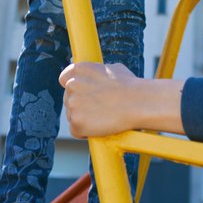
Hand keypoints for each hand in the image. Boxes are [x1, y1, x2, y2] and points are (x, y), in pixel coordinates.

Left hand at [60, 63, 186, 136]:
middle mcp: (72, 85)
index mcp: (79, 69)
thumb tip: (93, 77)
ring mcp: (73, 104)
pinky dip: (85, 132)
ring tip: (103, 118)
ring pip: (72, 116)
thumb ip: (96, 73)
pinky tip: (99, 128)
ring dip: (83, 119)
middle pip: (68, 99)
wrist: (138, 103)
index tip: (83, 95)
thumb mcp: (112, 69)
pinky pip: (75, 131)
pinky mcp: (76, 122)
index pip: (64, 79)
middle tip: (99, 109)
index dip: (74, 89)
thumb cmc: (130, 86)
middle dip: (81, 105)